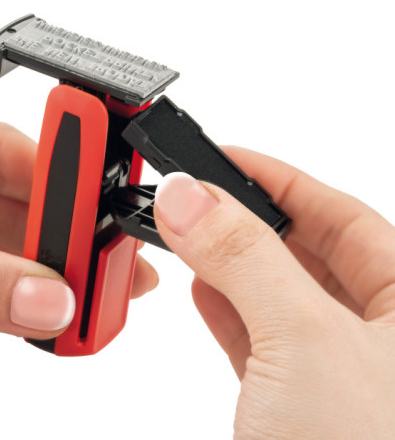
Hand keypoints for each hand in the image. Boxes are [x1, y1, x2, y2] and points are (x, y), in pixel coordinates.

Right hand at [154, 147, 394, 437]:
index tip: (225, 158)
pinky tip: (201, 290)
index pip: (345, 216)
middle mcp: (381, 339)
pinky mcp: (297, 407)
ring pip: (277, 294)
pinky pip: (260, 339)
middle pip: (307, 251)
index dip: (282, 179)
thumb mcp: (306, 341)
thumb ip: (244, 257)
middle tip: (196, 196)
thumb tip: (188, 198)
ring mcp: (337, 374)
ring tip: (189, 233)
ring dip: (229, 263)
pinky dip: (225, 310)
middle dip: (248, 220)